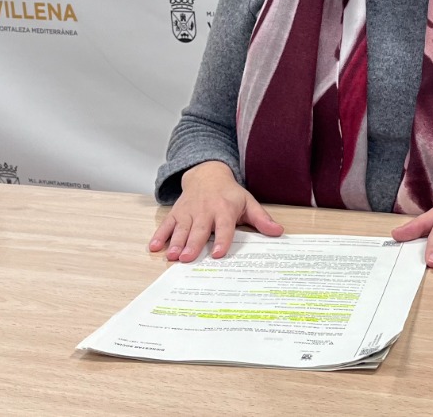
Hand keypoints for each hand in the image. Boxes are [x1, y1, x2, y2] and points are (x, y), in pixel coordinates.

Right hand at [148, 161, 282, 261]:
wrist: (207, 174)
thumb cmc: (229, 193)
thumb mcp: (248, 202)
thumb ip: (261, 219)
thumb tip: (278, 232)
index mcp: (224, 210)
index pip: (224, 227)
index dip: (222, 240)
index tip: (219, 254)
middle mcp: (205, 211)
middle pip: (199, 230)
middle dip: (192, 244)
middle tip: (186, 259)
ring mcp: (189, 212)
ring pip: (181, 228)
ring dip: (175, 242)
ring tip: (171, 256)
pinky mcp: (177, 212)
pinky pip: (166, 224)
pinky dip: (159, 235)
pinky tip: (154, 247)